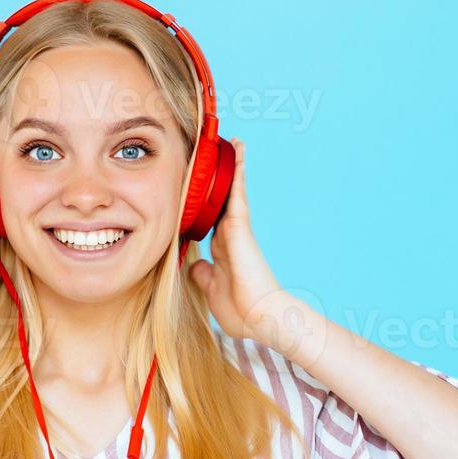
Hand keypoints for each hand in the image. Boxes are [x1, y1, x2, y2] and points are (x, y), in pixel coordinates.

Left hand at [188, 139, 307, 354]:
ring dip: (231, 166)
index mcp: (222, 249)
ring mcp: (237, 229)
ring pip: (230, 190)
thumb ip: (204, 275)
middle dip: (218, 177)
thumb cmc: (241, 310)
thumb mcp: (212, 290)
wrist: (262, 318)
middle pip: (220, 197)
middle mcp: (230, 235)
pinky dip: (237, 171)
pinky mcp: (241, 226)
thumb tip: (195, 266)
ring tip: (231, 140)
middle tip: (215, 150)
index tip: (199, 182)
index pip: (209, 217)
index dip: (204, 199)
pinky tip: (237, 150)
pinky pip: (236, 192)